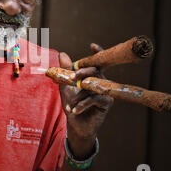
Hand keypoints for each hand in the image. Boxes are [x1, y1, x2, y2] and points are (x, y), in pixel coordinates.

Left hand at [58, 43, 113, 158]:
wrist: (76, 125)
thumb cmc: (72, 104)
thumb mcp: (65, 87)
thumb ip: (65, 71)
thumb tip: (62, 54)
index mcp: (92, 76)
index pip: (96, 62)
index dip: (97, 53)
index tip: (92, 45)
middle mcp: (101, 81)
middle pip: (96, 71)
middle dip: (83, 72)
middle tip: (74, 76)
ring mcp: (105, 91)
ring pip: (92, 86)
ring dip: (78, 96)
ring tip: (69, 105)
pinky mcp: (107, 102)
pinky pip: (94, 99)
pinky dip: (81, 104)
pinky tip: (74, 110)